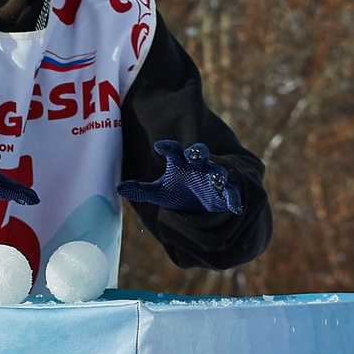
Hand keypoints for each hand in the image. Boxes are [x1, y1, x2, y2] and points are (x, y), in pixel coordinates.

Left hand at [119, 140, 241, 214]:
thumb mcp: (158, 192)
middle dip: (198, 152)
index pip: (174, 150)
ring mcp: (213, 178)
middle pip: (200, 154)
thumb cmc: (177, 192)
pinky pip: (231, 194)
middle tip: (194, 154)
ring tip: (216, 180)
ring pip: (218, 172)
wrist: (198, 207)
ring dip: (218, 175)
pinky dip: (234, 199)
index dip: (168, 147)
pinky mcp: (225, 194)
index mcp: (181, 162)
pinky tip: (234, 207)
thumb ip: (140, 189)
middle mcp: (199, 166)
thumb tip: (118, 188)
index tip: (160, 146)